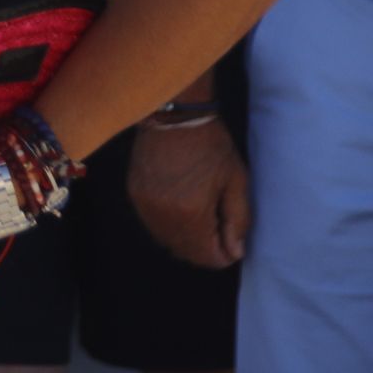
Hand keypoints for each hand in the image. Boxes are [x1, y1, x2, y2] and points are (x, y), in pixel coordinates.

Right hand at [127, 120, 248, 267]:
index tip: (233, 243)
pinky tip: (181, 207)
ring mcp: (145, 205)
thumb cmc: (212, 146)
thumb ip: (238, 220)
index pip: (207, 257)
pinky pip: (153, 223)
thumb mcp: (236, 182)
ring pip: (167, 240)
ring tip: (202, 217)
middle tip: (219, 230)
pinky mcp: (135, 194)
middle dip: (205, 249)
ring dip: (186, 238)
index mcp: (191, 213)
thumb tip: (235, 252)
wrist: (175, 115)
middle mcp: (163, 215)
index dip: (224, 255)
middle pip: (185, 253)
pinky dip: (169, 224)